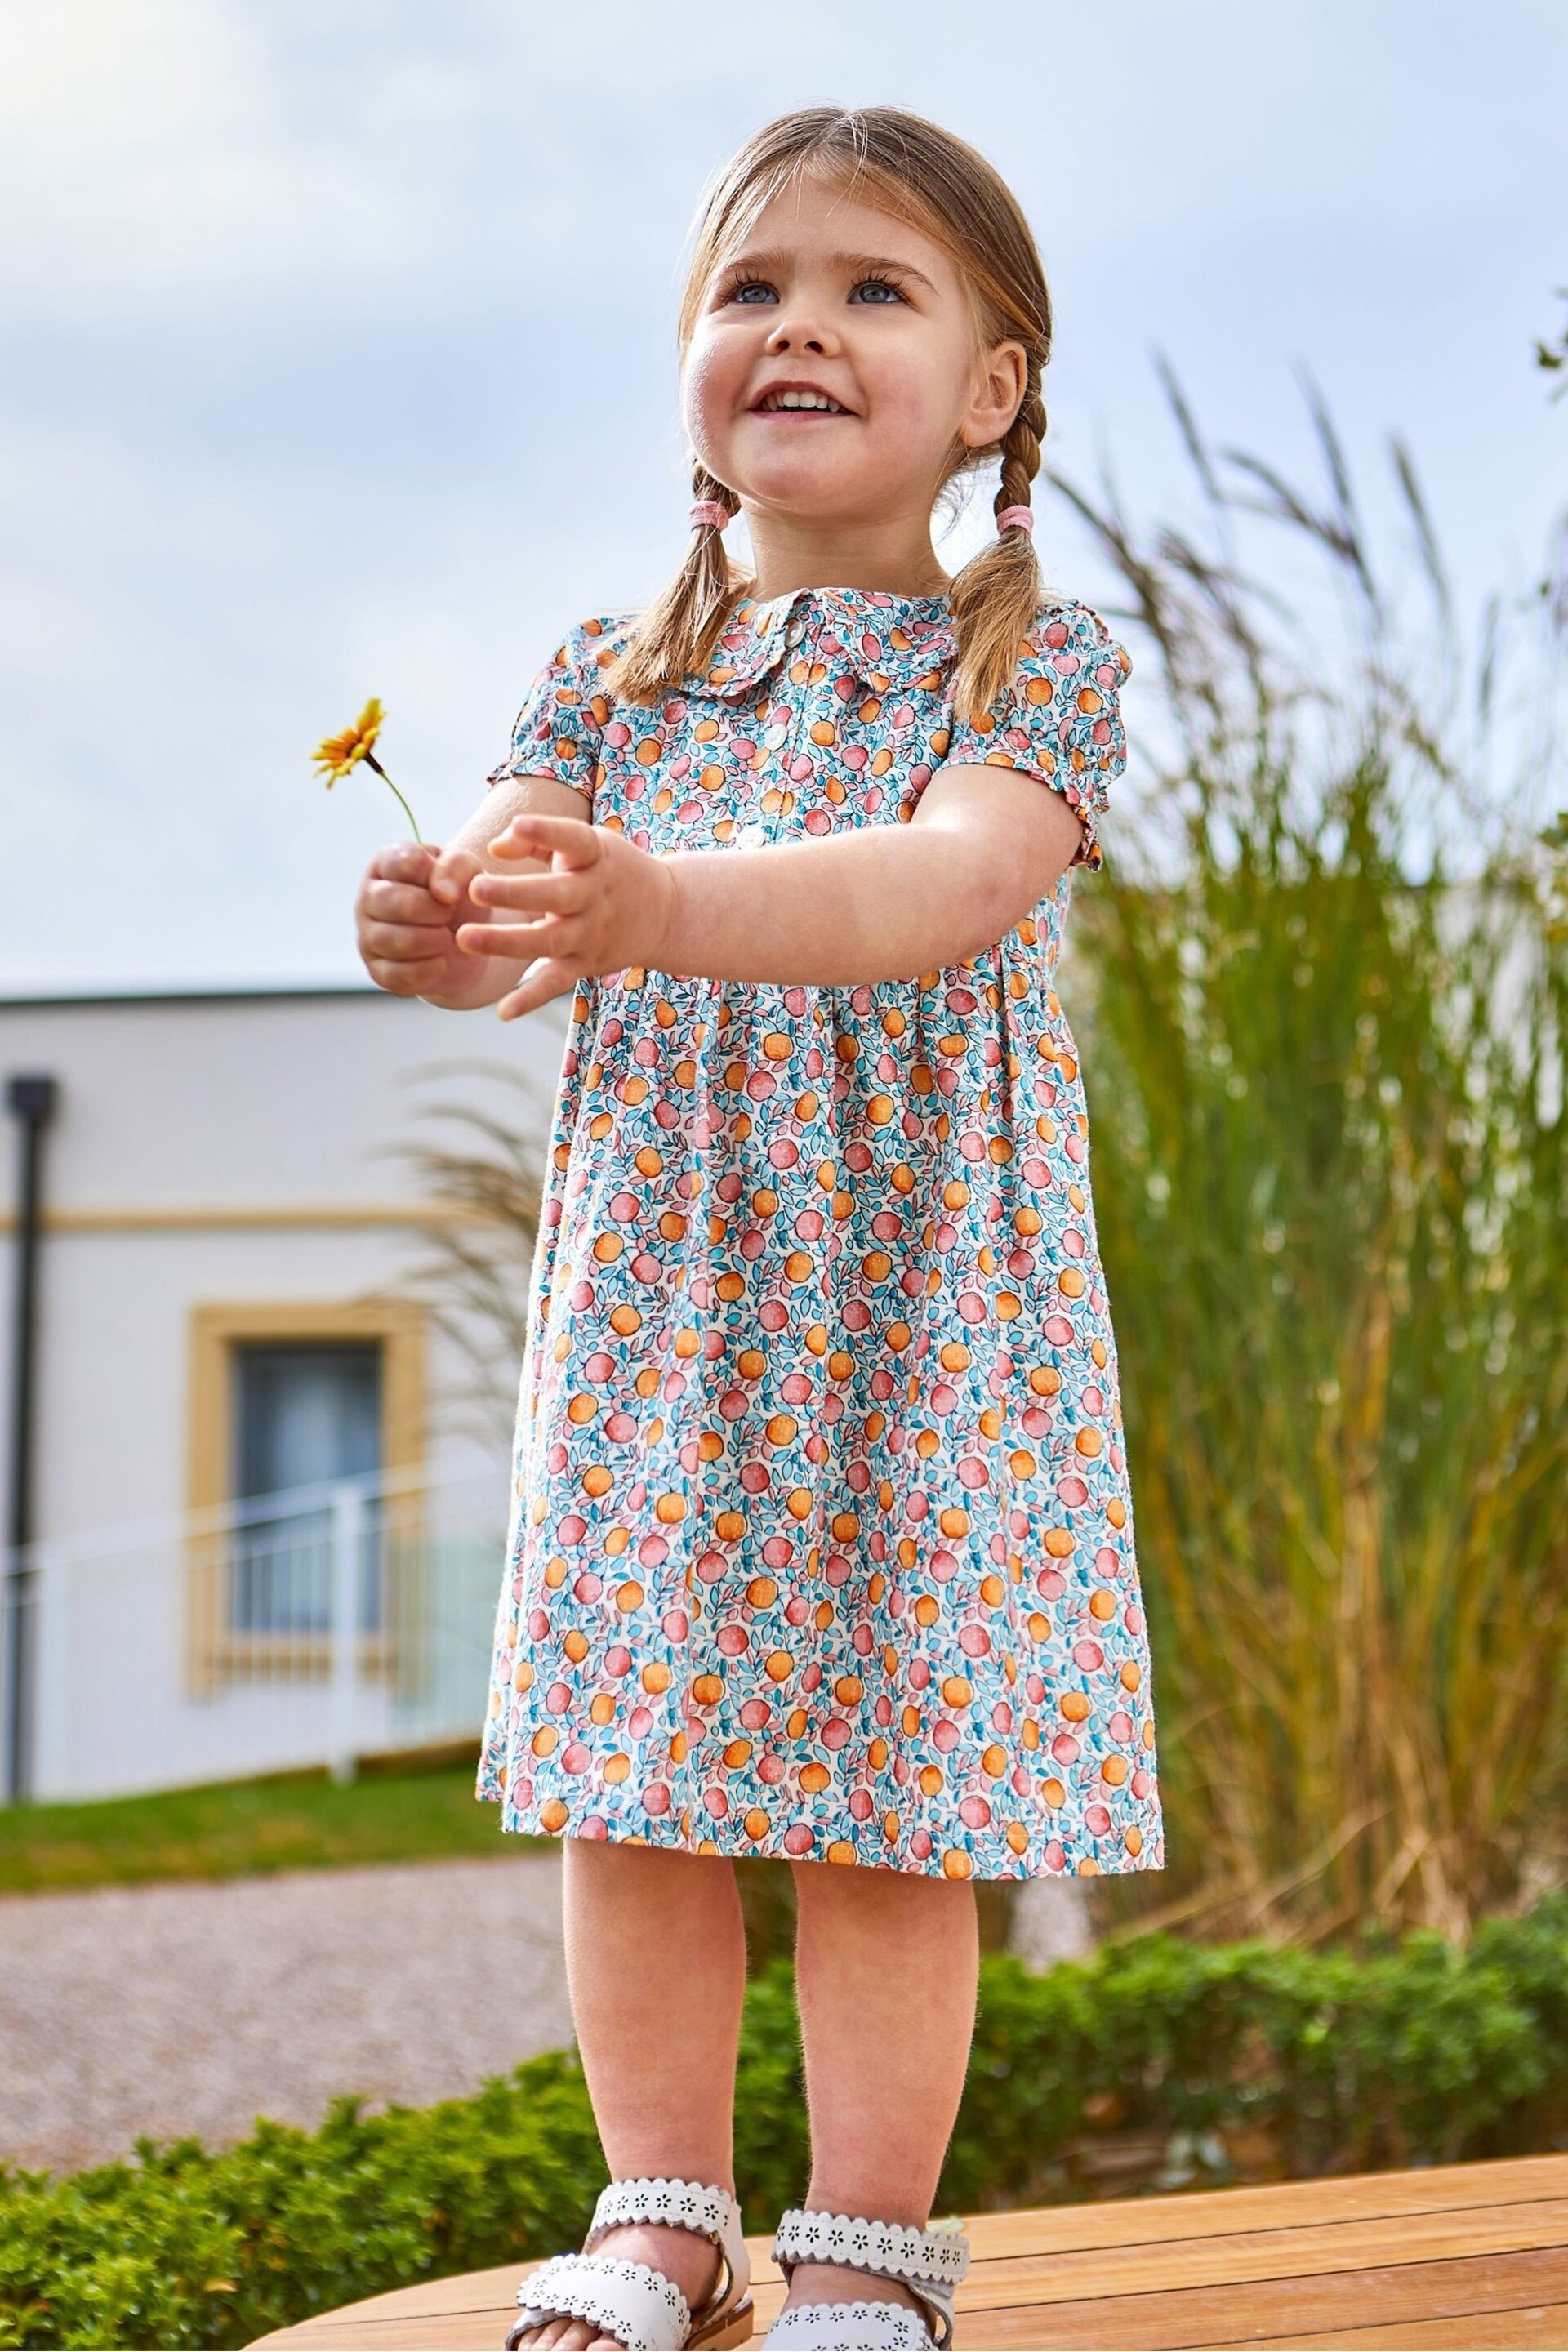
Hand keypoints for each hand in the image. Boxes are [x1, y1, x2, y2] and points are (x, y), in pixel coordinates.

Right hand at [355, 840, 499, 1007]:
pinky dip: (429, 970)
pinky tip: (441, 962)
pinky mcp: (377, 970)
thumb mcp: (468, 870)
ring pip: (393, 941)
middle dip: (434, 911)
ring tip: (446, 936)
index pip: (402, 862)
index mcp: (386, 863)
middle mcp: (369, 897)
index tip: (450, 887)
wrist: (467, 941)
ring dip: (433, 940)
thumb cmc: (460, 896)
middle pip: (394, 902)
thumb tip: (442, 893)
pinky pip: (397, 975)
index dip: (435, 875)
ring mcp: (368, 935)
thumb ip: (456, 866)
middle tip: (449, 914)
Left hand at [456, 812, 682, 1020]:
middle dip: (516, 893)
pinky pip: (557, 983)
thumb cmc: (608, 869)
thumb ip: (536, 840)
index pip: (575, 841)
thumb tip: (494, 848)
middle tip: (476, 888)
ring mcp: (591, 933)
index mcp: (595, 857)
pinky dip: (531, 998)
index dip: (548, 832)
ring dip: (507, 941)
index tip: (518, 825)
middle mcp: (594, 896)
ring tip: (465, 937)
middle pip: (557, 894)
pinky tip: (503, 1011)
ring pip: (549, 940)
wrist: (664, 913)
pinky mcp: (586, 964)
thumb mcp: (585, 844)